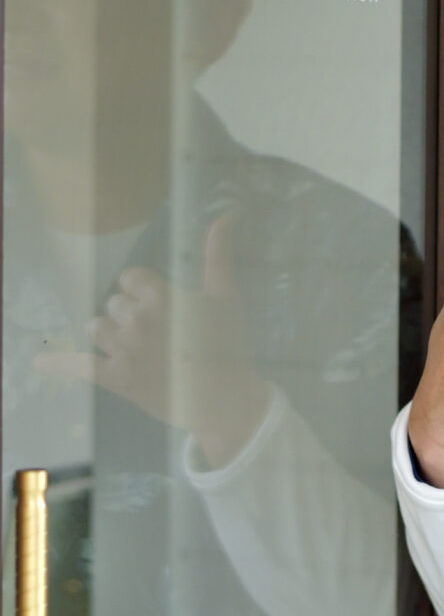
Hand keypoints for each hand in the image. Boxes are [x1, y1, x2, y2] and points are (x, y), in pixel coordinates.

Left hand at [34, 211, 271, 466]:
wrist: (224, 399)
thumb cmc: (229, 346)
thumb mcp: (226, 297)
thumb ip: (218, 255)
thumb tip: (224, 215)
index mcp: (161, 296)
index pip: (129, 278)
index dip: (141, 289)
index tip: (157, 304)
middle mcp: (137, 319)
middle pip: (114, 303)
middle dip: (129, 314)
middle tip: (155, 334)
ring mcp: (123, 349)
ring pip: (97, 328)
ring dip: (109, 334)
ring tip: (131, 347)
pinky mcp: (115, 378)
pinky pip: (79, 365)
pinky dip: (59, 362)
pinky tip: (41, 360)